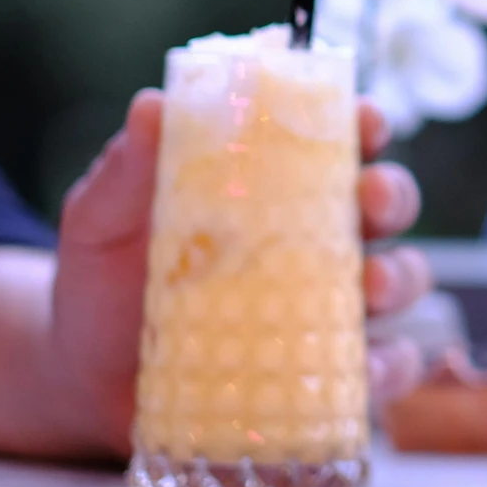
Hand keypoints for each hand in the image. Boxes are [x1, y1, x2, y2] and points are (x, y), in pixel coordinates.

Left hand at [51, 89, 433, 455]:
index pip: (336, 138)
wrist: (84, 383)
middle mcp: (316, 240)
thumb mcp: (102, 220)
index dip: (364, 121)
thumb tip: (154, 103)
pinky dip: (392, 366)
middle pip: (387, 202)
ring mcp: (330, 308)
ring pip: (401, 279)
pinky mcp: (331, 374)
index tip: (365, 119)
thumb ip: (129, 167)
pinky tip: (367, 368)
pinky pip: (388, 368)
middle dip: (393, 194)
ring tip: (371, 288)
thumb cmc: (103, 287)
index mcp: (273, 186)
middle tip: (371, 200)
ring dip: (400, 277)